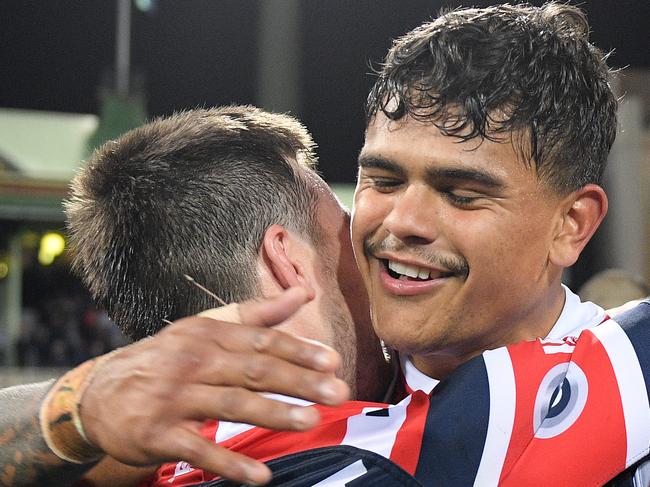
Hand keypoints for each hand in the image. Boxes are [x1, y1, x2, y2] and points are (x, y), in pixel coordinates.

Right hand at [79, 287, 348, 484]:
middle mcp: (192, 360)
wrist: (99, 393)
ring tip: (311, 421)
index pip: (260, 340)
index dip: (298, 350)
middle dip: (299, 380)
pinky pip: (199, 449)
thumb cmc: (166, 359)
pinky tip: (260, 475)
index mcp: (207, 333)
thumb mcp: (204, 328)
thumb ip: (256, 314)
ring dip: (274, 413)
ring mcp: (174, 397)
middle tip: (337, 392)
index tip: (332, 361)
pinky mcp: (157, 433)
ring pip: (232, 403)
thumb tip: (303, 293)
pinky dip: (230, 463)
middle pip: (254, 369)